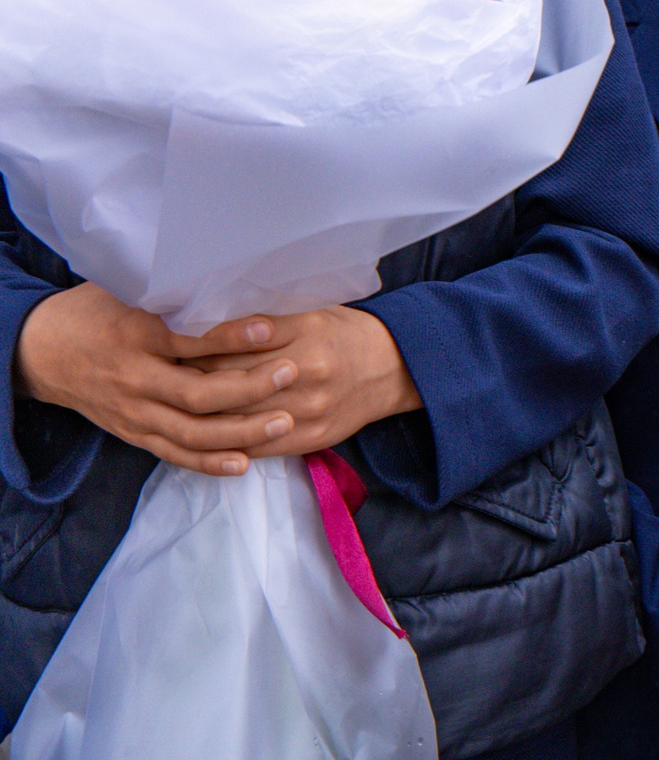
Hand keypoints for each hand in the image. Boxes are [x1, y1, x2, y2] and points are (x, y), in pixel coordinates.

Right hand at [13, 283, 296, 474]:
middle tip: (291, 373)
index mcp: (136, 337)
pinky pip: (174, 453)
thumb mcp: (130, 291)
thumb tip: (236, 277)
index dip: (231, 337)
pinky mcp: (133, 433)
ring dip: (240, 431)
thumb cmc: (97, 311)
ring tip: (284, 422)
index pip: (188, 341)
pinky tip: (245, 462)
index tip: (271, 330)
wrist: (43, 350)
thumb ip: (175, 295)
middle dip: (249, 388)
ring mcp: (134, 412)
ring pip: (191, 432)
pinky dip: (208, 462)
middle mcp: (135, 379)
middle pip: (196, 394)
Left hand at [186, 306, 421, 457]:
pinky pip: (256, 447)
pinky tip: (204, 436)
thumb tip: (205, 325)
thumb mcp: (310, 312)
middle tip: (161, 378)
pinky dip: (226, 444)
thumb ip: (263, 321)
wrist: (395, 369)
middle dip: (190, 382)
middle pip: (229, 383)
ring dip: (202, 416)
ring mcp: (308, 410)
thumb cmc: (346, 334)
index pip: (231, 345)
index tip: (168, 347)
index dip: (193, 349)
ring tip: (176, 407)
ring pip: (237, 419)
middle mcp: (306, 372)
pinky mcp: (310, 439)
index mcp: (304, 334)